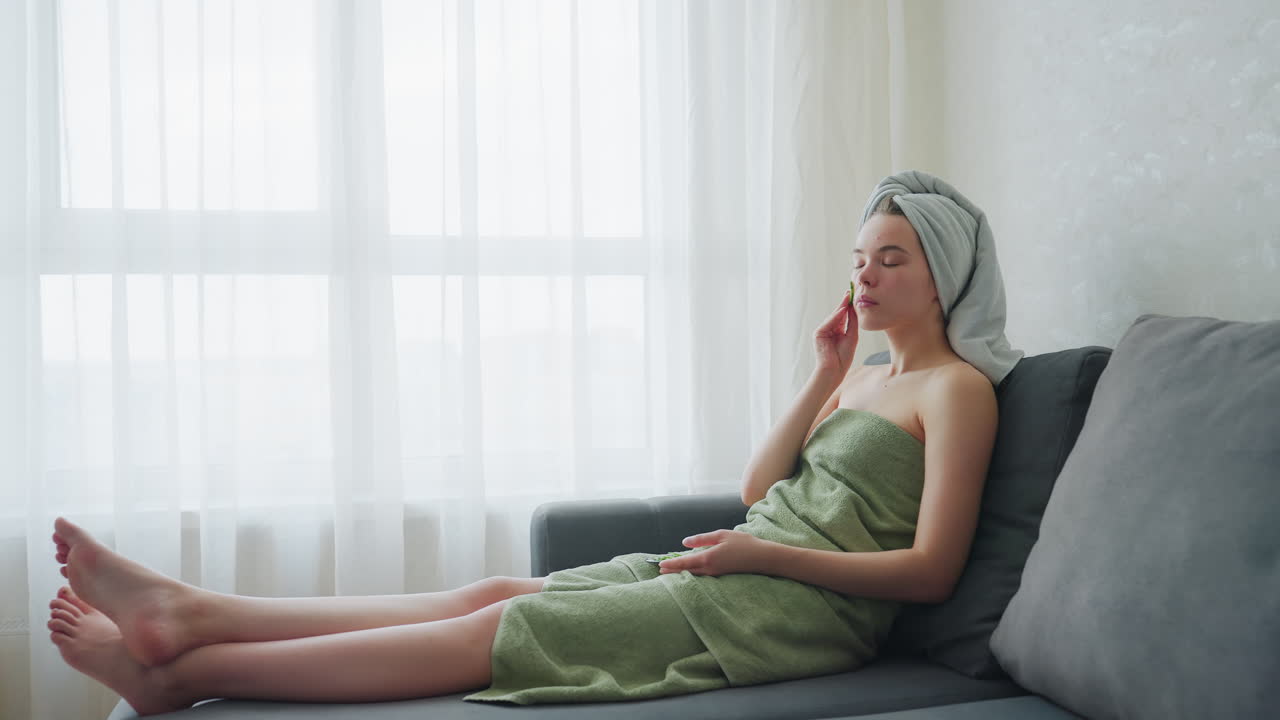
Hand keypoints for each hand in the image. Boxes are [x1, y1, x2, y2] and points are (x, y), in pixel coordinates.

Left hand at [658, 530, 776, 576]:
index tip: (660, 565)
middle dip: (672, 571)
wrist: (763, 558)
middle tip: (659, 570)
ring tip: (670, 572)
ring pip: (693, 575)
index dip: (671, 564)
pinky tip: (689, 571)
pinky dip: (692, 573)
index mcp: (708, 558)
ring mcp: (715, 574)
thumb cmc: (743, 544)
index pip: (684, 563)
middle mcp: (709, 569)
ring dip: (681, 573)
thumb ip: (702, 539)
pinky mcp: (721, 575)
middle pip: (686, 572)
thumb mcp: (721, 535)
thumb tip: (685, 542)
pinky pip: (702, 575)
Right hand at [814, 288, 858, 376]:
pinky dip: (836, 316)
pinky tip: (842, 309)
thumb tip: (851, 308)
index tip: (855, 295)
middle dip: (845, 302)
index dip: (849, 306)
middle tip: (851, 290)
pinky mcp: (818, 333)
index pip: (844, 316)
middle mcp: (829, 329)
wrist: (834, 370)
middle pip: (838, 313)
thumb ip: (851, 323)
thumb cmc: (843, 357)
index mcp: (838, 331)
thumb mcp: (852, 337)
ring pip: (834, 316)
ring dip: (841, 306)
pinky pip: (829, 322)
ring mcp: (823, 331)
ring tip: (849, 296)